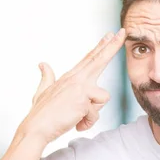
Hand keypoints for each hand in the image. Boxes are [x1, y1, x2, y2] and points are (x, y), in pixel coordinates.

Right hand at [17, 29, 125, 144]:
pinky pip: (96, 114)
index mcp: (70, 76)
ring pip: (103, 98)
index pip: (90, 58)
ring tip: (77, 117)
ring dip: (93, 113)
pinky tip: (76, 124)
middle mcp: (76, 78)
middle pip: (99, 59)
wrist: (36, 127)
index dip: (101, 46)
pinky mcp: (83, 100)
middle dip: (112, 46)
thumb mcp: (43, 91)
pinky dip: (87, 123)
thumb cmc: (41, 112)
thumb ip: (46, 77)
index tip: (111, 35)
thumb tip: (42, 64)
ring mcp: (80, 87)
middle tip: (122, 32)